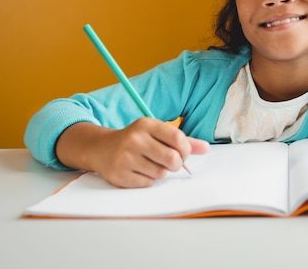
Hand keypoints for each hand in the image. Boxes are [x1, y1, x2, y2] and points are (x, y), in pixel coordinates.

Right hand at [56, 119, 209, 187]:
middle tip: (170, 162)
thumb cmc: (135, 140)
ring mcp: (125, 157)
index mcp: (146, 124)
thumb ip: (183, 141)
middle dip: (176, 164)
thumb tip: (206, 148)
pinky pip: (148, 183)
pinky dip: (148, 180)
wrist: (100, 148)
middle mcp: (135, 139)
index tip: (183, 152)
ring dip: (161, 172)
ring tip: (150, 164)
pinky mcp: (119, 174)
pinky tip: (139, 171)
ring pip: (161, 173)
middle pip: (172, 159)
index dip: (186, 150)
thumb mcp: (156, 133)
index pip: (178, 138)